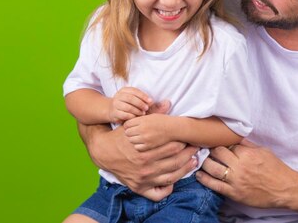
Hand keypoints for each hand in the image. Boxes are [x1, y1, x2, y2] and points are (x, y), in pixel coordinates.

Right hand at [80, 101, 199, 196]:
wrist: (102, 151)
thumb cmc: (122, 135)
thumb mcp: (135, 123)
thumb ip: (153, 115)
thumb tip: (168, 103)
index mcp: (145, 151)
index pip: (173, 146)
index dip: (184, 141)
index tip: (190, 138)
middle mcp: (145, 167)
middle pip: (175, 161)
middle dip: (188, 154)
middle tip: (195, 147)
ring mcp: (143, 179)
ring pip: (171, 177)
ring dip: (185, 169)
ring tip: (193, 161)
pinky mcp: (139, 188)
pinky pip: (158, 194)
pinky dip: (168, 189)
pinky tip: (175, 180)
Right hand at [109, 87, 151, 123]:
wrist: (112, 110)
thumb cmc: (127, 103)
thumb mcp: (132, 98)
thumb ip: (141, 98)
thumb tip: (151, 102)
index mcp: (123, 90)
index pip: (134, 91)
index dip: (143, 96)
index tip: (150, 101)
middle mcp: (118, 96)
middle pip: (130, 98)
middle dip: (140, 103)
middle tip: (147, 108)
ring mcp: (115, 104)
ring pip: (128, 107)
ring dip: (137, 111)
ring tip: (143, 113)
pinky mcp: (114, 113)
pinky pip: (124, 115)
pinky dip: (132, 116)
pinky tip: (136, 117)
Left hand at [123, 113, 174, 150]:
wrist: (173, 128)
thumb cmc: (162, 121)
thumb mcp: (150, 116)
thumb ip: (139, 119)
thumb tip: (128, 123)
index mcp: (142, 120)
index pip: (126, 124)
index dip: (129, 125)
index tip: (133, 126)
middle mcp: (142, 129)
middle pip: (127, 133)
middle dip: (131, 132)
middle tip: (136, 132)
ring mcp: (145, 138)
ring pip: (131, 140)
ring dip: (134, 139)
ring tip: (141, 137)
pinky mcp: (148, 145)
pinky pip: (137, 147)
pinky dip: (139, 145)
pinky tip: (144, 142)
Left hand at [196, 139, 297, 208]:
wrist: (284, 189)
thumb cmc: (276, 169)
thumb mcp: (263, 151)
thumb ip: (248, 145)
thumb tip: (235, 137)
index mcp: (247, 154)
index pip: (227, 144)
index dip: (220, 143)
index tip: (214, 142)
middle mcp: (240, 166)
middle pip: (217, 153)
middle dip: (210, 150)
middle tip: (205, 149)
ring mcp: (236, 180)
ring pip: (212, 168)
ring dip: (204, 163)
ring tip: (201, 160)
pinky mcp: (234, 193)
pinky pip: (215, 185)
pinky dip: (205, 179)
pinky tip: (199, 175)